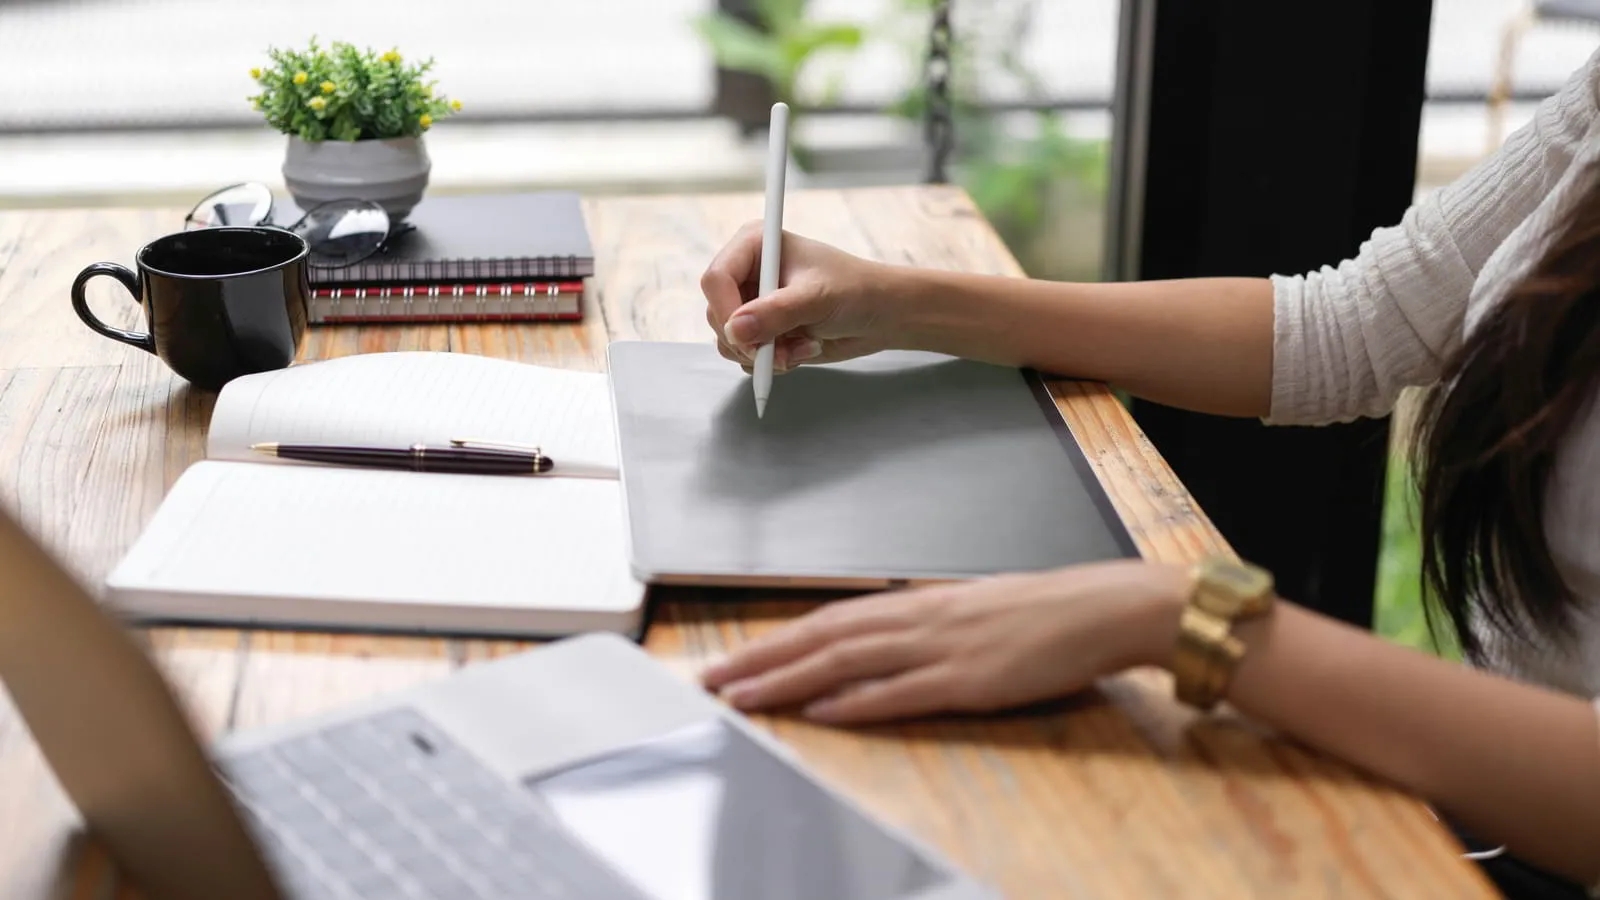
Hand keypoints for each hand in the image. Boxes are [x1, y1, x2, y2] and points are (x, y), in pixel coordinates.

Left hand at [699, 560, 1187, 724]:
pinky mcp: (968, 680)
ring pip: (845, 662)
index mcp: (915, 604)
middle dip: (760, 660)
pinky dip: (856, 703)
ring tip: (742, 697)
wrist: (1101, 607)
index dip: (774, 640)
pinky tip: (821, 712)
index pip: (826, 621)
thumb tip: (873, 648)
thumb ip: (919, 628)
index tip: (732, 658)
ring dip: (787, 680)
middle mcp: (916, 620)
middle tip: (710, 680)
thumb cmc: (1042, 612)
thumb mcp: (969, 611)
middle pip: (820, 638)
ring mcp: (940, 648)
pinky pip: (900, 692)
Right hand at [700, 222, 903, 371]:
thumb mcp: (816, 297)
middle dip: (751, 341)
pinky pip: (746, 356)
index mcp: (755, 246)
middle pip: (717, 314)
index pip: (716, 279)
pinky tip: (803, 350)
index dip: (726, 312)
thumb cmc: (855, 290)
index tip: (747, 338)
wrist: (880, 314)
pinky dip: (772, 362)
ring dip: (765, 354)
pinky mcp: (763, 330)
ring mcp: (753, 304)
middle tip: (784, 350)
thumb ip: (776, 313)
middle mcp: (748, 273)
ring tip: (802, 347)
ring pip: (729, 341)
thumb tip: (736, 330)